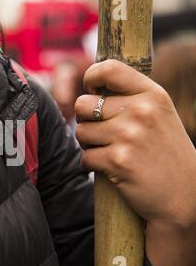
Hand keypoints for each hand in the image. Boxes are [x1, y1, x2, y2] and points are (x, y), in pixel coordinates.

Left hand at [75, 59, 195, 265]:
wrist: (184, 197)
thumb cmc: (165, 153)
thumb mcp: (159, 115)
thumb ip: (130, 97)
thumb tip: (89, 86)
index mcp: (152, 94)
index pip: (108, 69)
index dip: (91, 78)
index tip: (92, 91)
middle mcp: (142, 111)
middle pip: (83, 104)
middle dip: (87, 120)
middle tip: (104, 133)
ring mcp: (129, 136)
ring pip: (80, 132)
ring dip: (89, 144)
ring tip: (111, 151)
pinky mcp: (118, 161)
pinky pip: (85, 157)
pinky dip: (92, 165)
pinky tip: (111, 169)